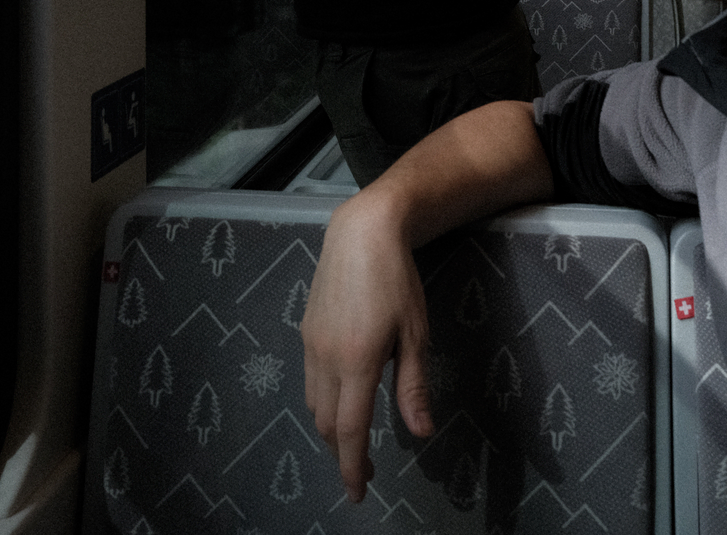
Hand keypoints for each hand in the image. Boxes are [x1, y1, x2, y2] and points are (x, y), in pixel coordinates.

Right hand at [302, 199, 433, 502]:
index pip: (350, 431)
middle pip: (327, 424)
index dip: (352, 468)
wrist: (361, 231)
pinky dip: (323, 401)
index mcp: (355, 362)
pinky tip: (342, 395)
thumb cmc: (397, 280)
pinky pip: (309, 379)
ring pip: (314, 403)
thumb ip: (413, 386)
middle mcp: (325, 358)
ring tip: (354, 437)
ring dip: (331, 428)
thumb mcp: (415, 333)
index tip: (358, 494)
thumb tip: (420, 434)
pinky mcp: (305, 329)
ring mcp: (310, 343)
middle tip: (365, 471)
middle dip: (343, 454)